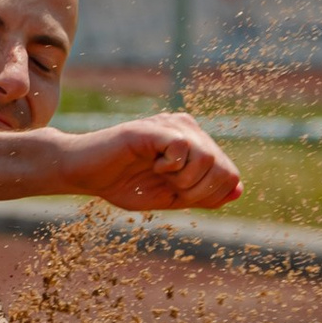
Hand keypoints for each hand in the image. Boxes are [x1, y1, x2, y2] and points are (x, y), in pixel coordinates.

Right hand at [58, 113, 242, 212]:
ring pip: (208, 157)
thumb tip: (238, 189)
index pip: (229, 173)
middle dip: (200, 191)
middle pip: (223, 167)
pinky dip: (172, 166)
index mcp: (195, 144)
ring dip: (186, 180)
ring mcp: (171, 125)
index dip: (210, 195)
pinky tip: (154, 163)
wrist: (83, 174)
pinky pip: (183, 146)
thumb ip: (204, 194)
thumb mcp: (171, 197)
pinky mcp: (153, 128)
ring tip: (162, 176)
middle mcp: (188, 128)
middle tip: (171, 189)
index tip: (181, 196)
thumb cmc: (123, 184)